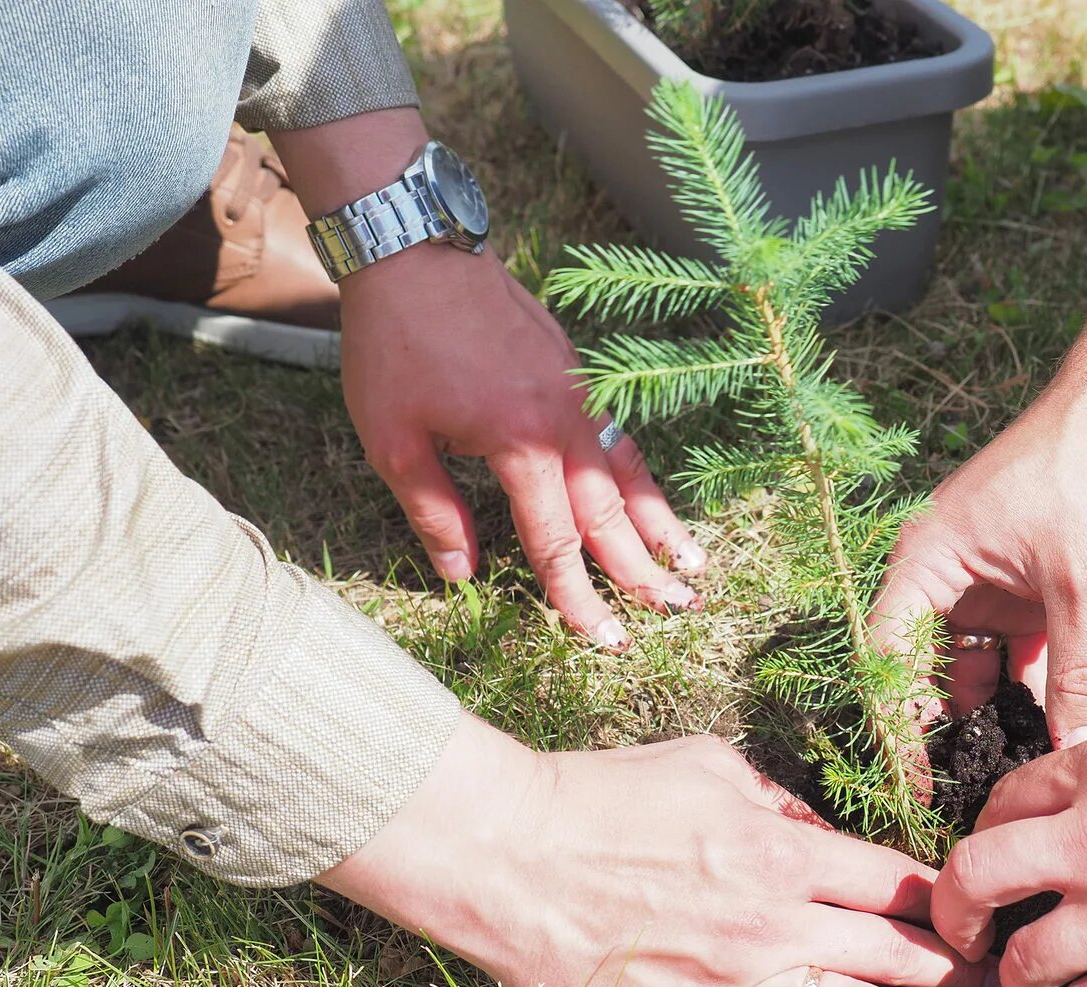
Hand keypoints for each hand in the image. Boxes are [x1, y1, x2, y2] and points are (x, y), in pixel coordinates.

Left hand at [273, 109, 703, 646]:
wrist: (416, 249)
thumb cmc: (395, 343)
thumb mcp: (392, 438)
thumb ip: (432, 512)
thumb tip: (462, 575)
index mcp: (519, 446)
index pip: (556, 540)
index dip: (578, 595)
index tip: (602, 637)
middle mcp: (563, 423)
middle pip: (611, 514)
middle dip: (643, 571)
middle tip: (679, 612)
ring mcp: (579, 394)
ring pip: (629, 473)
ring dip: (662, 523)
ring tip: (694, 565)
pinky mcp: (578, 372)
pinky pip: (619, 436)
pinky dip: (641, 475)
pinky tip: (651, 498)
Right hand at [321, 715, 1000, 986]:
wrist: (509, 852)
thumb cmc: (603, 795)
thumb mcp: (706, 765)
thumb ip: (779, 799)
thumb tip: (823, 829)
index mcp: (781, 851)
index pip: (892, 883)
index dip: (946, 902)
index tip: (981, 915)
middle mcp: (772, 925)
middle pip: (893, 953)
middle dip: (959, 970)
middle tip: (1006, 986)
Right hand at [870, 247, 1086, 746]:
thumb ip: (1080, 676)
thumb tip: (1079, 755)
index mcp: (926, 561)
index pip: (887, 658)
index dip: (895, 727)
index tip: (912, 790)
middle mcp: (941, 574)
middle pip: (922, 669)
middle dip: (940, 732)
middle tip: (959, 799)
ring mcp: (982, 580)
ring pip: (972, 665)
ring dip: (988, 715)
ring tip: (1005, 778)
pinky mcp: (1023, 583)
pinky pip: (1014, 650)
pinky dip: (1026, 687)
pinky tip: (1045, 735)